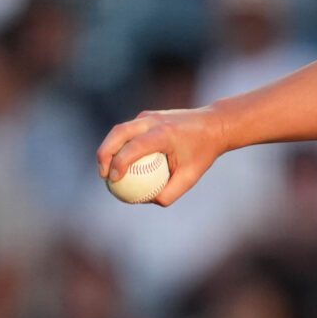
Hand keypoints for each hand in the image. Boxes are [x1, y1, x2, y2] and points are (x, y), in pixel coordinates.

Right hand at [94, 106, 231, 206]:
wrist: (214, 125)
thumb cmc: (203, 153)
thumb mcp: (191, 177)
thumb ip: (170, 192)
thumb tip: (148, 201)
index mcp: (164, 133)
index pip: (135, 146)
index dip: (120, 162)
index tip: (113, 179)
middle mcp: (153, 120)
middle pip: (119, 132)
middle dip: (104, 153)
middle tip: (103, 175)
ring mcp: (148, 116)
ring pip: (120, 130)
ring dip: (108, 148)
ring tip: (106, 170)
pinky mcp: (146, 116)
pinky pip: (128, 130)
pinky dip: (118, 144)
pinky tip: (118, 162)